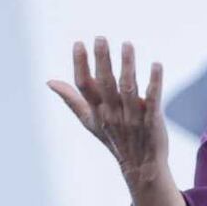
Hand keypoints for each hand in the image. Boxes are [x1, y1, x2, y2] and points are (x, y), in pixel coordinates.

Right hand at [47, 38, 185, 205]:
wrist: (141, 167)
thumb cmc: (114, 139)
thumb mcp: (89, 121)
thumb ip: (71, 100)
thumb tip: (50, 81)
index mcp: (96, 112)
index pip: (84, 86)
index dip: (81, 65)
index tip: (79, 44)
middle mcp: (112, 113)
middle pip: (105, 84)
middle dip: (102, 61)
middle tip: (100, 38)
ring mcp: (133, 117)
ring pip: (128, 88)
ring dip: (128, 66)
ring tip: (127, 44)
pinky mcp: (153, 119)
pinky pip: (153, 99)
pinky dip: (155, 82)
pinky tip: (157, 65)